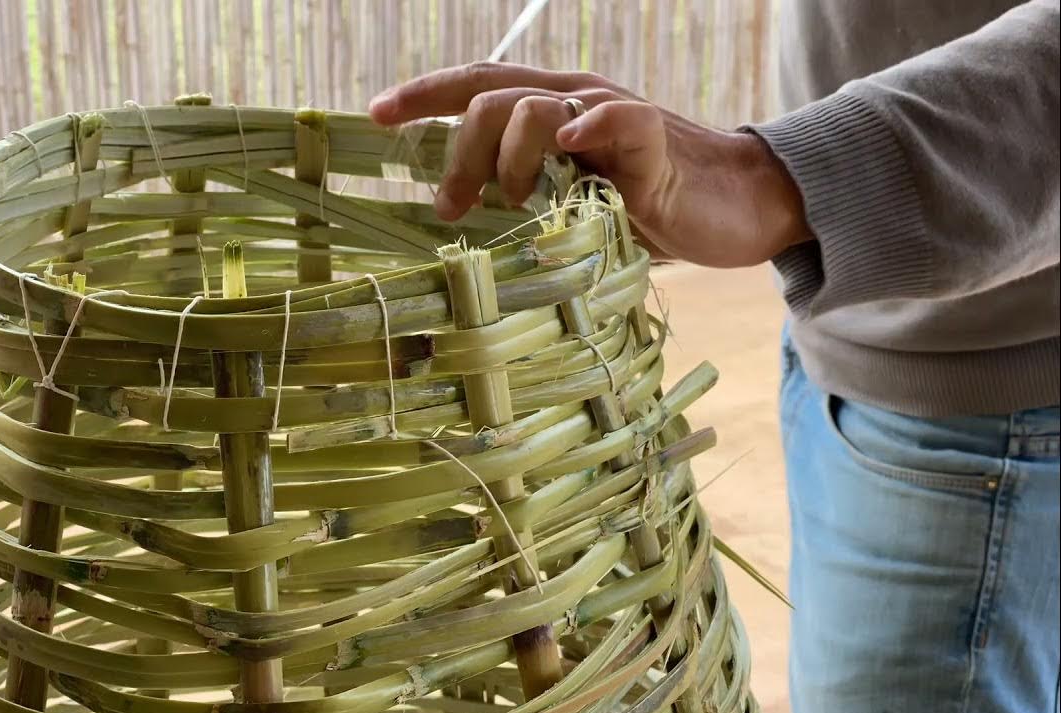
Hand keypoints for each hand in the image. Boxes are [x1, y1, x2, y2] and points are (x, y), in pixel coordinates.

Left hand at [369, 62, 810, 267]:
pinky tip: (567, 148)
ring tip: (509, 202)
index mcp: (549, 113)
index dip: (423, 96)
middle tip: (450, 206)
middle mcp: (572, 102)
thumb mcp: (572, 204)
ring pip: (533, 107)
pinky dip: (583, 128)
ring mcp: (610, 116)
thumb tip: (460, 226)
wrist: (734, 206)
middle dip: (455, 150)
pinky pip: (613, 119)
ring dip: (505, 158)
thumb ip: (525, 199)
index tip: (375, 115)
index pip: (476, 88)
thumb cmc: (648, 209)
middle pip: (491, 97)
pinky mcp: (651, 141)